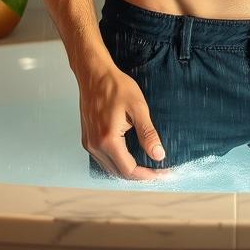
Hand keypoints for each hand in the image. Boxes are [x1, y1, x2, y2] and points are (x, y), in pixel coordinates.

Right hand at [78, 63, 172, 180]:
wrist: (94, 73)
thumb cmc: (115, 86)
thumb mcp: (137, 107)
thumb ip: (148, 133)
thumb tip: (158, 155)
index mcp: (108, 140)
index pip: (129, 170)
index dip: (147, 175)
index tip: (162, 173)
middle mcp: (95, 146)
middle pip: (119, 173)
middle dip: (140, 175)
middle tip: (158, 171)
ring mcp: (89, 143)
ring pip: (110, 169)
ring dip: (128, 171)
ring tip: (147, 166)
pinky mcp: (87, 139)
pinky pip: (103, 160)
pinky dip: (117, 162)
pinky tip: (129, 157)